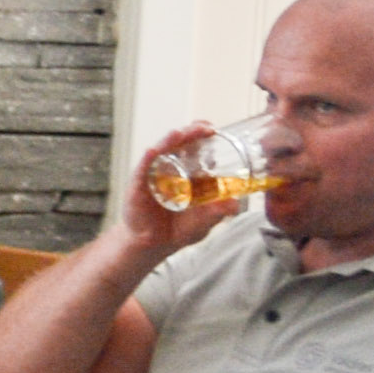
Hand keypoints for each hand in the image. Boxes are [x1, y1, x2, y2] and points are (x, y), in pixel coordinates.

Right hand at [112, 120, 251, 258]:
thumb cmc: (177, 228)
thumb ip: (218, 212)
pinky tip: (152, 151)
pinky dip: (147, 160)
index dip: (202, 136)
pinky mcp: (138, 187)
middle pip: (179, 145)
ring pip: (160, 152)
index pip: (194, 148)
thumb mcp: (205, 220)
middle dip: (190, 133)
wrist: (153, 245)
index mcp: (187, 173)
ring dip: (169, 141)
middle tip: (204, 128)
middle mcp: (169, 170)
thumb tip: (235, 204)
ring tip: (179, 133)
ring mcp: (153, 176)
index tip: (213, 130)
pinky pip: (142, 170)